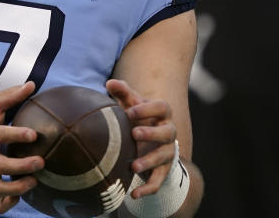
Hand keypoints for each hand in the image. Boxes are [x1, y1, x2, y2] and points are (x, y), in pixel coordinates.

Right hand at [0, 82, 43, 213]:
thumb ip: (10, 95)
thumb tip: (32, 84)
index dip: (16, 135)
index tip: (34, 135)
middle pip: (1, 165)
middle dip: (22, 166)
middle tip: (40, 162)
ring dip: (17, 189)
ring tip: (33, 182)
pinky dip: (8, 204)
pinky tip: (21, 196)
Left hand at [106, 78, 177, 199]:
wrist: (151, 142)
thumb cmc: (138, 119)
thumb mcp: (131, 105)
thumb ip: (123, 93)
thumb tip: (110, 82)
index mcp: (161, 114)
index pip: (162, 107)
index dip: (147, 109)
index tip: (129, 111)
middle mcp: (169, 132)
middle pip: (168, 132)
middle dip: (152, 133)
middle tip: (134, 133)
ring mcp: (167, 152)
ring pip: (164, 157)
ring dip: (149, 161)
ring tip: (132, 166)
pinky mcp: (163, 170)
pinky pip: (159, 181)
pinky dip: (148, 189)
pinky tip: (134, 195)